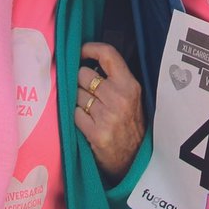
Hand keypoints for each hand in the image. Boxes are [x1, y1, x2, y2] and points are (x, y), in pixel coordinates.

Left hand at [75, 41, 145, 181]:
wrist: (134, 160)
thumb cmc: (130, 125)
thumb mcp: (132, 97)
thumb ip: (114, 79)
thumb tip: (87, 61)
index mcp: (130, 85)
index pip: (108, 54)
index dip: (90, 48)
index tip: (80, 51)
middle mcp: (119, 97)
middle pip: (83, 74)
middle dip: (80, 82)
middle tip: (88, 94)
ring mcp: (107, 116)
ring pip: (76, 94)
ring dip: (78, 101)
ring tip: (90, 111)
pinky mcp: (96, 133)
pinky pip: (74, 114)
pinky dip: (77, 117)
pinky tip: (87, 123)